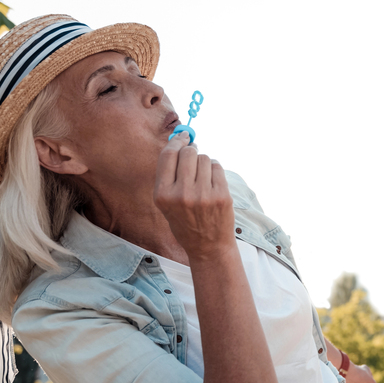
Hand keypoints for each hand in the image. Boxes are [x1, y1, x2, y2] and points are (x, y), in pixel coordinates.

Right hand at [153, 131, 235, 259]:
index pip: (168, 156)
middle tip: (193, 156)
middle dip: (191, 151)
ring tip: (202, 178)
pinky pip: (217, 166)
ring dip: (204, 162)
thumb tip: (179, 142)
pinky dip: (214, 169)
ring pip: (204, 158)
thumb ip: (169, 175)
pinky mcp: (221, 195)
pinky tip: (212, 181)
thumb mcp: (166, 203)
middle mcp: (181, 194)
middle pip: (188, 153)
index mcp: (163, 195)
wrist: (208, 246)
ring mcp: (203, 195)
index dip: (176, 142)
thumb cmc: (185, 222)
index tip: (183, 136)